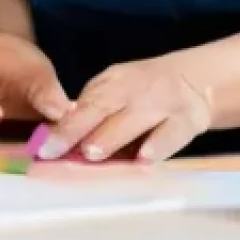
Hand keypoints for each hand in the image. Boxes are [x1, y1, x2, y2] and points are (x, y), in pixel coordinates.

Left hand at [35, 57, 213, 163]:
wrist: (195, 81)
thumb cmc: (143, 91)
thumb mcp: (116, 89)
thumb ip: (93, 109)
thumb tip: (60, 135)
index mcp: (114, 82)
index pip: (85, 103)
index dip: (64, 125)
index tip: (44, 146)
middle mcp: (135, 90)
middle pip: (103, 109)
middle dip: (79, 130)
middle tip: (59, 149)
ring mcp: (162, 103)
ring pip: (134, 121)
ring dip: (113, 137)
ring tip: (93, 153)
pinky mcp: (187, 121)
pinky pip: (170, 135)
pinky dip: (157, 146)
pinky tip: (143, 158)